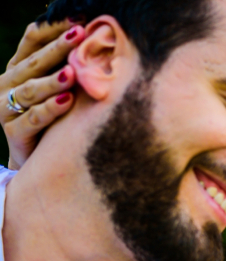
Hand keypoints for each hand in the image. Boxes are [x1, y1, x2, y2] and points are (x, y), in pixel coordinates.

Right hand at [1, 19, 84, 169]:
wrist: (35, 156)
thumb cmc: (53, 117)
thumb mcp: (58, 88)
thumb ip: (68, 65)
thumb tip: (96, 37)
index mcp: (18, 68)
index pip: (32, 40)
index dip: (53, 29)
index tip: (79, 20)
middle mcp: (8, 84)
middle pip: (34, 62)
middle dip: (58, 48)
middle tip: (80, 35)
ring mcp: (6, 108)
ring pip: (31, 90)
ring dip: (52, 80)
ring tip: (73, 72)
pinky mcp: (13, 132)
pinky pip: (32, 118)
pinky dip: (49, 109)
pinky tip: (66, 101)